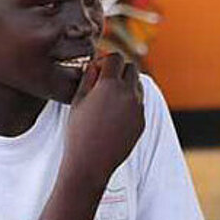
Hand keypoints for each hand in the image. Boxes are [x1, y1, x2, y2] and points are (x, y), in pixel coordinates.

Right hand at [64, 52, 144, 185]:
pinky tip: (114, 115)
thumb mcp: (77, 101)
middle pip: (131, 68)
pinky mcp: (142, 121)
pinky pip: (139, 104)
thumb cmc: (78, 131)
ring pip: (138, 86)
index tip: (97, 69)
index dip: (105, 60)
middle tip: (104, 81)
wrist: (91, 162)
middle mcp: (128, 94)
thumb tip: (96, 64)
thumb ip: (88, 78)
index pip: (115, 57)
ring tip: (109, 98)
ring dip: (127, 85)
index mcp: (110, 85)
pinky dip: (130, 103)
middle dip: (119, 70)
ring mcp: (138, 108)